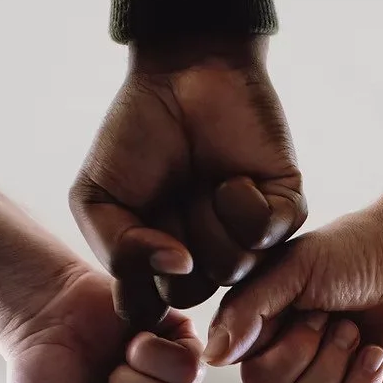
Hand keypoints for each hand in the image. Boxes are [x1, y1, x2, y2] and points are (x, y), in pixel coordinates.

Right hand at [70, 37, 305, 327]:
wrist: (183, 73)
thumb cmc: (135, 135)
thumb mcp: (97, 197)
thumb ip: (116, 250)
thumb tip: (174, 267)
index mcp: (160, 264)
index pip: (149, 308)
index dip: (138, 277)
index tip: (130, 229)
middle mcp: (205, 259)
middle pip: (191, 293)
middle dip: (174, 242)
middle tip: (171, 194)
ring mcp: (248, 239)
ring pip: (233, 270)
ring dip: (209, 220)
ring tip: (204, 181)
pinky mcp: (284, 211)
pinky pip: (267, 237)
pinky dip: (244, 204)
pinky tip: (234, 177)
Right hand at [204, 207, 382, 382]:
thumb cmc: (350, 252)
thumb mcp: (292, 270)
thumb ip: (247, 311)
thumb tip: (211, 358)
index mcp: (261, 325)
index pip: (245, 367)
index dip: (277, 345)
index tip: (305, 306)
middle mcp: (284, 355)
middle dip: (306, 352)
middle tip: (332, 316)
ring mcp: (321, 376)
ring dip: (336, 362)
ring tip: (355, 328)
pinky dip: (363, 381)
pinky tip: (377, 351)